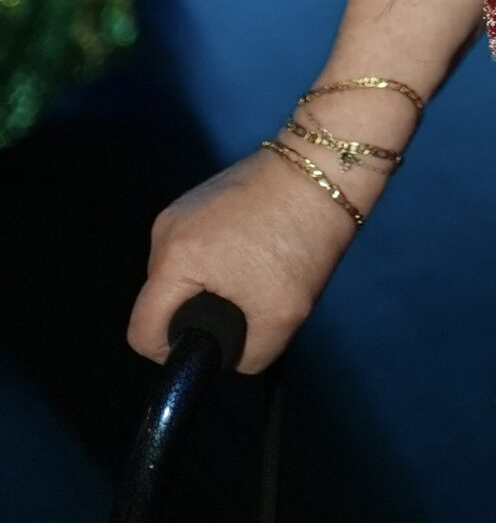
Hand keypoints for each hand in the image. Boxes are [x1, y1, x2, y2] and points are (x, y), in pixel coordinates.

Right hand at [127, 149, 362, 375]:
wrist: (327, 166)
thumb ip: (244, 355)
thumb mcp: (279, 319)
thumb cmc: (301, 240)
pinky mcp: (202, 197)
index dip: (171, 354)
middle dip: (200, 315)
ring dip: (213, 287)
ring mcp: (182, 209)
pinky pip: (198, 250)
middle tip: (249, 305)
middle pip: (164, 302)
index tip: (213, 345)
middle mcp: (164, 231)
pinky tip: (257, 251)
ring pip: (184, 277)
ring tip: (259, 275)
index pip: (142, 332)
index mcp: (172, 259)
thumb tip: (228, 356)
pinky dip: (221, 262)